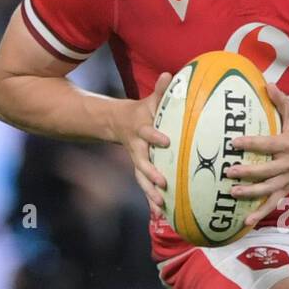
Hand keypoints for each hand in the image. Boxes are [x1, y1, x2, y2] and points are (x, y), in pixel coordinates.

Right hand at [115, 71, 170, 217]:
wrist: (118, 123)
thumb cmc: (143, 111)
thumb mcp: (150, 100)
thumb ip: (161, 90)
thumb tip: (170, 73)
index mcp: (141, 130)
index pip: (147, 133)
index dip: (155, 136)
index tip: (166, 141)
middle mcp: (137, 148)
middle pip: (142, 163)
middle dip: (151, 174)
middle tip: (162, 184)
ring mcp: (137, 161)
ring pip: (141, 179)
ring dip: (150, 193)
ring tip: (160, 206)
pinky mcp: (140, 171)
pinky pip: (145, 187)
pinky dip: (151, 201)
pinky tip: (161, 215)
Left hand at [225, 82, 288, 228]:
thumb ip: (280, 100)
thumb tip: (266, 83)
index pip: (267, 144)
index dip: (251, 144)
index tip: (233, 143)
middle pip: (267, 170)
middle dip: (247, 172)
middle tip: (228, 172)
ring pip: (269, 189)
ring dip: (251, 193)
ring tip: (233, 193)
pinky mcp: (288, 188)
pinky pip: (274, 202)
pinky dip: (261, 213)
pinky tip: (246, 222)